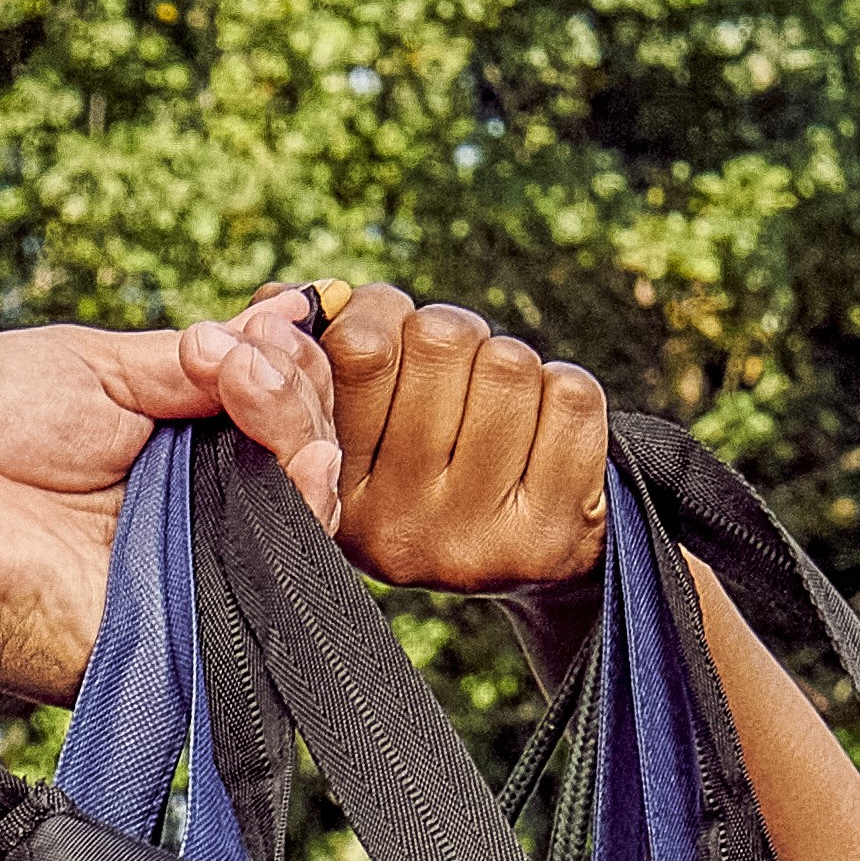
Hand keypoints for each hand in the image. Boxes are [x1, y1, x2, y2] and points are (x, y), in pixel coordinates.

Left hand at [0, 311, 340, 706]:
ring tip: (253, 385)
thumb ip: (186, 364)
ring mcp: (200, 562)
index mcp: (169, 441)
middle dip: (294, 385)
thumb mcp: (88, 365)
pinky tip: (291, 456)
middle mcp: (195, 504)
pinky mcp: (197, 621)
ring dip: (303, 430)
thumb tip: (272, 332)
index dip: (284, 361)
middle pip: (303, 450)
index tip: (261, 322)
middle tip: (241, 354)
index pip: (271, 403)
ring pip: (308, 507)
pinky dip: (304, 505)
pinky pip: (282, 575)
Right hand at [298, 285, 611, 596]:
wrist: (529, 559)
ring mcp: (473, 541)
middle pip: (441, 340)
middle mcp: (394, 529)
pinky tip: (544, 434)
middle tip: (455, 374)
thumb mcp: (357, 416)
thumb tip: (287, 301)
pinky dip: (564, 391)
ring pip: (508, 364)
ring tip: (498, 409)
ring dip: (511, 365)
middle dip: (455, 336)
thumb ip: (318, 350)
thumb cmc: (430, 455)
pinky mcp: (549, 538)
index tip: (391, 333)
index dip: (385, 313)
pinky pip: (571, 397)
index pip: (359, 348)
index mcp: (331, 490)